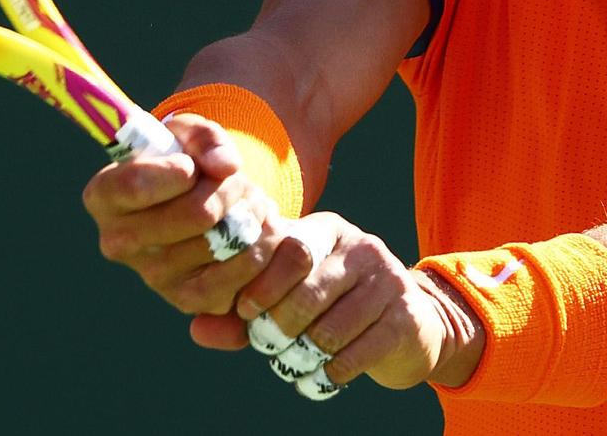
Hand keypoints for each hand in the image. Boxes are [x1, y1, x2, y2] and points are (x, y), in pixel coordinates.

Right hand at [80, 113, 295, 314]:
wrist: (198, 203)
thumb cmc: (184, 161)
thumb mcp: (188, 134)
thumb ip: (206, 139)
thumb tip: (225, 167)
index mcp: (104, 196)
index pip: (135, 185)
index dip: (176, 172)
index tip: (192, 166)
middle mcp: (118, 242)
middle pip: (196, 213)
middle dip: (229, 188)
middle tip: (236, 180)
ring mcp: (153, 276)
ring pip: (224, 241)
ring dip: (250, 214)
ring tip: (248, 201)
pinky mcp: (188, 299)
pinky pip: (240, 272)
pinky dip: (259, 245)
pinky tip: (252, 229)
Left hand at [235, 212, 483, 392]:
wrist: (410, 328)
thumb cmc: (334, 309)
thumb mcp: (291, 299)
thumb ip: (243, 314)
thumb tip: (196, 330)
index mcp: (327, 231)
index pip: (288, 247)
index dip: (260, 283)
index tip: (246, 311)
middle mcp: (360, 247)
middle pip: (306, 290)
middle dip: (279, 326)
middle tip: (269, 345)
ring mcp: (387, 280)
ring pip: (329, 327)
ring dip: (304, 355)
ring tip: (297, 362)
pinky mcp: (405, 317)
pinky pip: (356, 353)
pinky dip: (331, 372)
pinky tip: (324, 375)